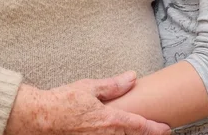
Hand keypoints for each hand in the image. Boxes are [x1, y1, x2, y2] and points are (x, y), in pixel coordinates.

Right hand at [5, 71, 170, 134]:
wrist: (40, 117)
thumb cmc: (63, 101)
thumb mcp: (89, 87)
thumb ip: (113, 85)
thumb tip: (132, 77)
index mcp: (109, 119)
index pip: (138, 125)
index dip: (154, 128)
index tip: (167, 129)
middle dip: (145, 133)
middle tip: (158, 130)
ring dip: (129, 134)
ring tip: (138, 129)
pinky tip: (115, 130)